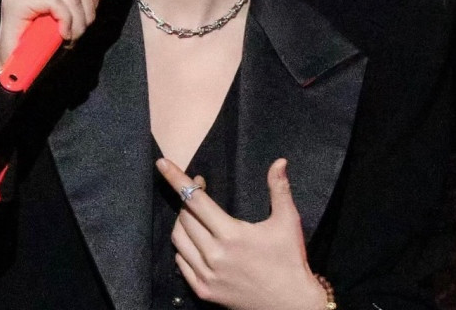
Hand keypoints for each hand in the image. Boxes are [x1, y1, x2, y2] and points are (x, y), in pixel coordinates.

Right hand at [0, 0, 100, 166]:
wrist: (16, 64)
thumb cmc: (44, 37)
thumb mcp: (68, 9)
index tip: (92, 7)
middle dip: (87, 9)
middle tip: (82, 29)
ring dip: (78, 20)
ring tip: (73, 36)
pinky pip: (57, 2)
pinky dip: (66, 21)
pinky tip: (63, 35)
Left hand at [156, 157, 326, 309]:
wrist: (292, 306)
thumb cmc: (290, 260)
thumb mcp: (288, 221)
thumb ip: (279, 188)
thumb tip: (279, 161)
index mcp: (231, 235)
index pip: (195, 200)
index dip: (177, 179)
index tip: (162, 164)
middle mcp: (214, 255)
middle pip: (184, 217)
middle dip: (188, 198)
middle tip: (200, 189)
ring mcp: (207, 276)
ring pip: (178, 239)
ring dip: (182, 221)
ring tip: (196, 213)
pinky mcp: (204, 291)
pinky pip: (181, 262)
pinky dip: (183, 247)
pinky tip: (195, 239)